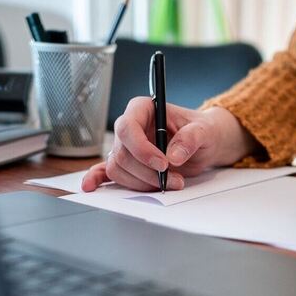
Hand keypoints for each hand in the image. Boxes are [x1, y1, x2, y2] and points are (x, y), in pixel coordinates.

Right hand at [82, 99, 255, 191]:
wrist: (205, 144)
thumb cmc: (203, 131)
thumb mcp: (205, 131)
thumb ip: (191, 138)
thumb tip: (173, 155)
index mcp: (143, 109)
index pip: (128, 127)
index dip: (141, 149)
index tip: (163, 164)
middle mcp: (131, 127)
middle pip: (122, 153)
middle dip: (147, 172)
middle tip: (174, 180)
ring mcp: (127, 146)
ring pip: (118, 168)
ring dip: (141, 183)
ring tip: (169, 184)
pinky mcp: (130, 164)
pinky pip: (107, 171)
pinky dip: (98, 179)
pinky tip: (90, 186)